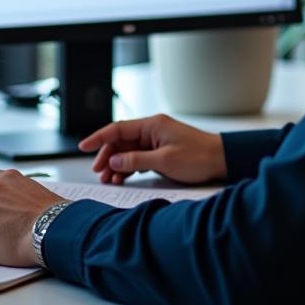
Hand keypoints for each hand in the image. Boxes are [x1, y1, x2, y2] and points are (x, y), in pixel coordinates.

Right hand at [80, 114, 226, 184]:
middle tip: (98, 171)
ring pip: (128, 151)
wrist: (221, 160)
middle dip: (107, 155)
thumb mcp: (165, 160)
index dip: (99, 138)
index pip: (118, 129)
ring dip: (116, 164)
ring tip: (109, 179)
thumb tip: (115, 160)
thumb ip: (137, 160)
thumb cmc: (198, 156)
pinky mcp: (160, 152)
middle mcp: (152, 130)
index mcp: (152, 125)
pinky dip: (128, 167)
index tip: (83, 147)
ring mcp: (156, 141)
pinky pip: (138, 158)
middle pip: (120, 141)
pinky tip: (122, 178)